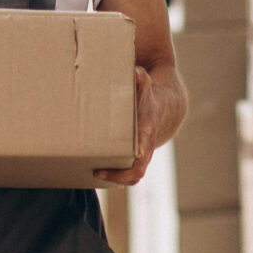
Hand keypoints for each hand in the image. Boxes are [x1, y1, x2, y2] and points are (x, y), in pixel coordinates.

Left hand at [93, 66, 155, 185]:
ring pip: (130, 178)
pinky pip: (123, 176)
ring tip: (92, 174)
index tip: (135, 154)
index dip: (140, 150)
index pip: (146, 145)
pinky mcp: (132, 161)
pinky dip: (110, 177)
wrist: (161, 110)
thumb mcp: (146, 88)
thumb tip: (136, 72)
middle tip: (97, 171)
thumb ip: (141, 81)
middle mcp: (145, 149)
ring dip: (112, 180)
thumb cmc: (147, 99)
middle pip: (136, 172)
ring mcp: (140, 158)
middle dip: (118, 175)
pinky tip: (90, 173)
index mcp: (147, 132)